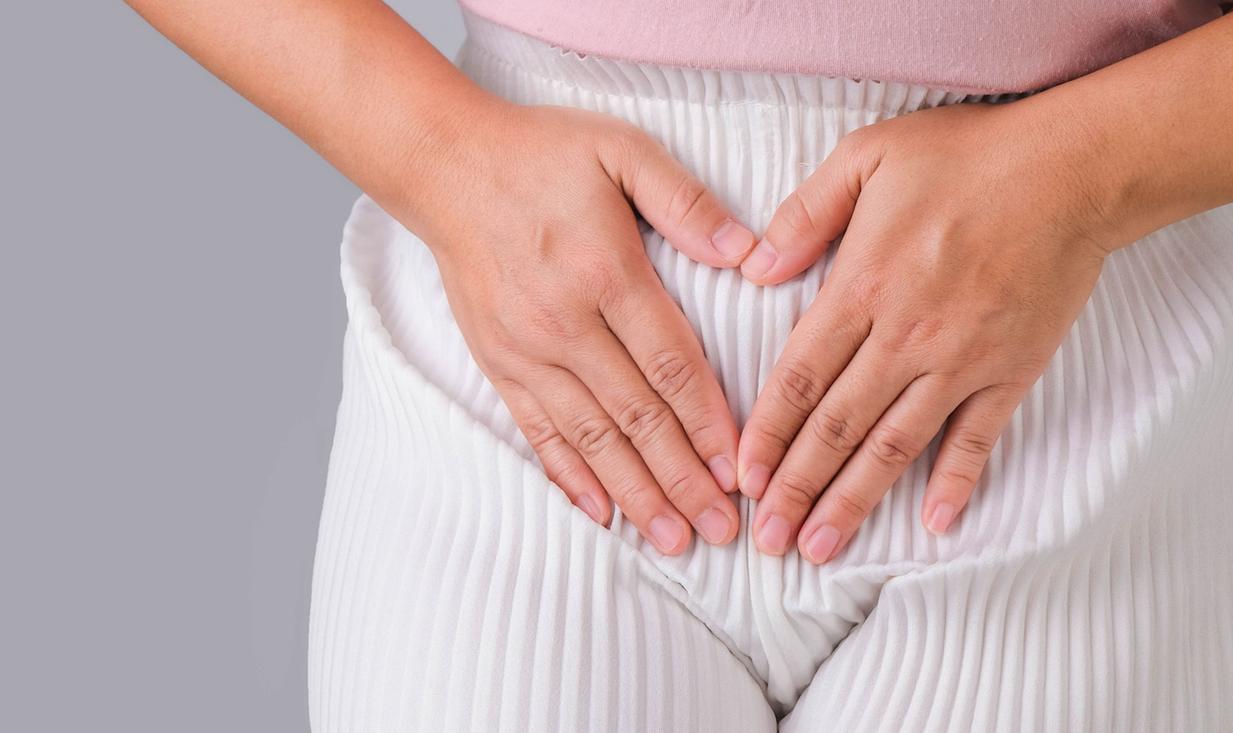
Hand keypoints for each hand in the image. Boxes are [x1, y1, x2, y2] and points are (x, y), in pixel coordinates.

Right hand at [404, 101, 758, 554]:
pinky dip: (569, 476)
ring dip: (634, 492)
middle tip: (722, 529)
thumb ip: (685, 201)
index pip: (668, 363)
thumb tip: (746, 251)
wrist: (445, 166)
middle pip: (635, 415)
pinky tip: (600, 512)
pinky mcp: (498, 362)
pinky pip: (538, 430)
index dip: (706, 422)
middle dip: (682, 478)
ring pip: (589, 436)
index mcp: (603, 270)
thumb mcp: (622, 151)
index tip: (739, 469)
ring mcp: (525, 349)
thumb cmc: (543, 154)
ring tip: (672, 539)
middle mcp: (563, 322)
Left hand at [735, 100, 1120, 562]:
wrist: (1072, 169)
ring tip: (821, 548)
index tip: (744, 479)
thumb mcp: (866, 156)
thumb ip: (806, 213)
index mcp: (863, 285)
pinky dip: (956, 483)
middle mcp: (907, 335)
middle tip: (768, 541)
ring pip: (895, 445)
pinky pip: (977, 438)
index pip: (800, 377)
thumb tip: (754, 269)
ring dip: (854, 500)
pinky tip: (934, 524)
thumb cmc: (968, 154)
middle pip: (838, 427)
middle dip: (797, 488)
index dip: (767, 433)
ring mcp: (962, 359)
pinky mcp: (1012, 369)